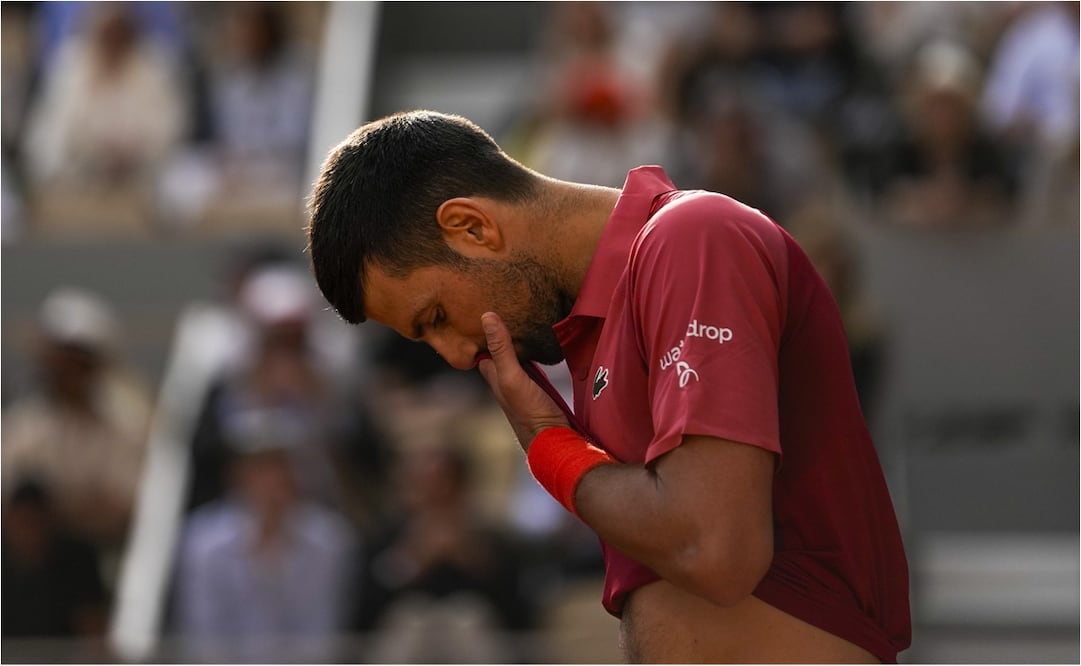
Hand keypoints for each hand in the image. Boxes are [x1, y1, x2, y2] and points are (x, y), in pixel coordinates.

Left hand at [477, 312, 568, 450]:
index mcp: (493, 375)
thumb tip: (487, 315)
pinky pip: (531, 363)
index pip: (481, 347)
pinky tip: (539, 341)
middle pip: (498, 350)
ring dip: (515, 340)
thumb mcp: (513, 376)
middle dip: (497, 333)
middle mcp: (504, 378)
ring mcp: (522, 383)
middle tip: (502, 306)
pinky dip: (531, 351)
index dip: (479, 330)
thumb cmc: (529, 412)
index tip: (480, 306)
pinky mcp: (539, 386)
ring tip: (519, 317)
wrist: (555, 439)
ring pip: (515, 355)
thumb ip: (501, 348)